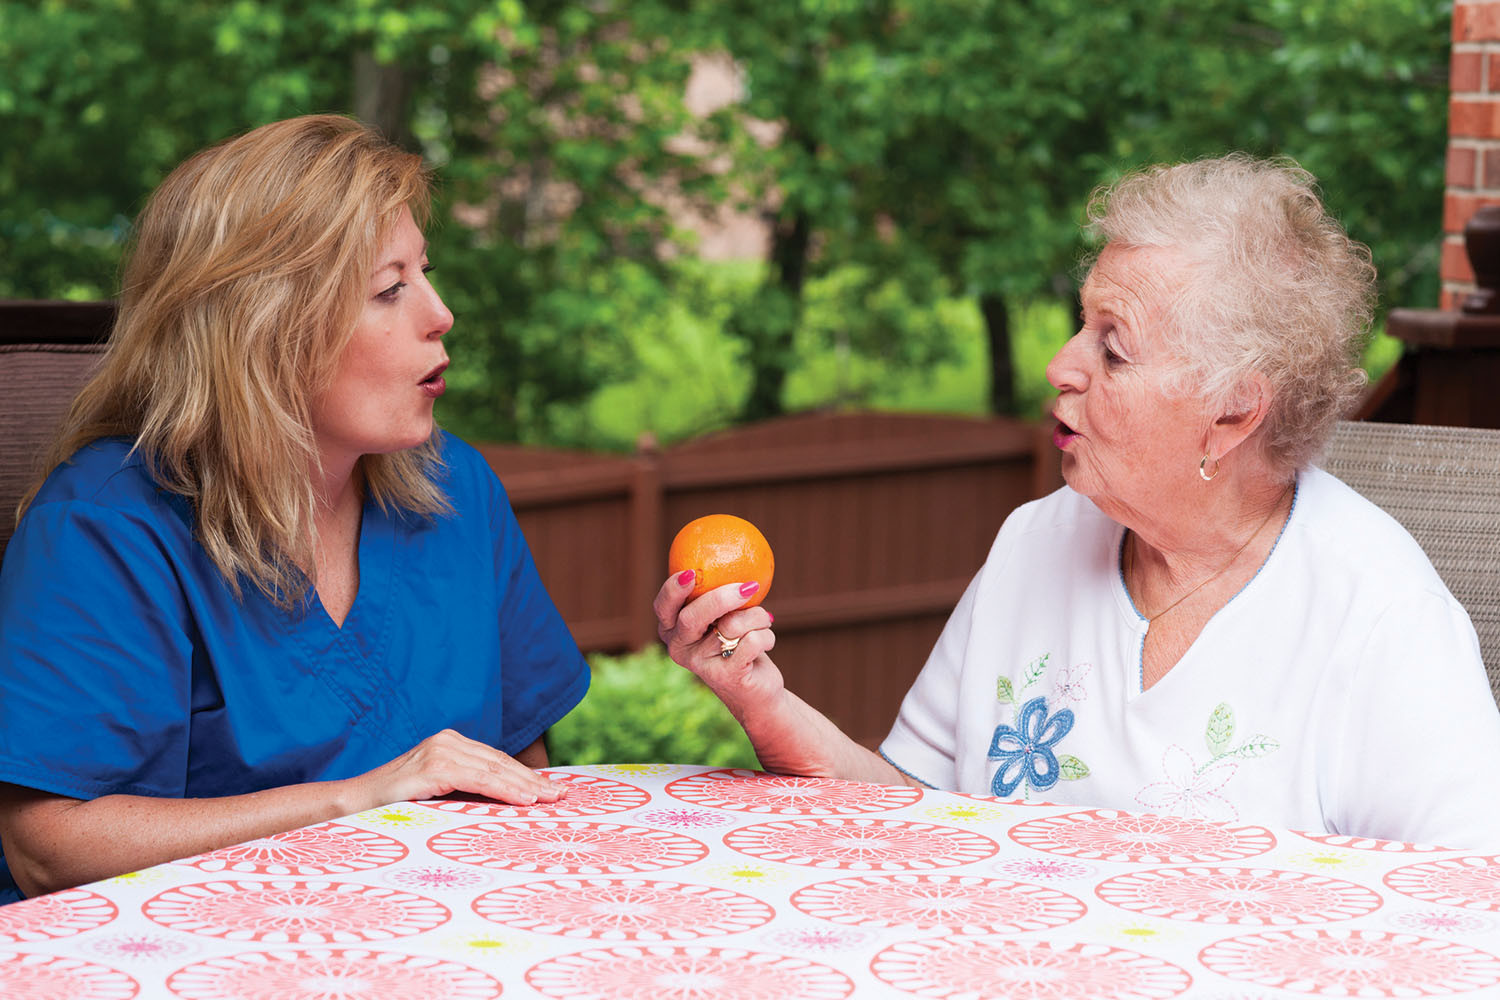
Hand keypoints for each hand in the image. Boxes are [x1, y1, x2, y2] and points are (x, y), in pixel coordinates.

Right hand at [341, 729, 565, 813]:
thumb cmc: (393, 806)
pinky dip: (503, 789)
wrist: (350, 805)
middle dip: (533, 780)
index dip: (526, 775)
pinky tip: (523, 799)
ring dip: (526, 786)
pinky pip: (476, 779)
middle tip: (562, 796)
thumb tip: (504, 806)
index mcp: (449, 744)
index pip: (497, 761)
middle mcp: (447, 741)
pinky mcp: (431, 767)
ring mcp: (439, 751)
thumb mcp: (436, 794)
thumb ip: (464, 791)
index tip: (552, 790)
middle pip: (500, 763)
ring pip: (493, 770)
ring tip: (550, 799)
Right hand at [654, 570, 778, 712]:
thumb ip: (719, 594)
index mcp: (672, 629)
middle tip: (749, 587)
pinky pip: (751, 642)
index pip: (663, 606)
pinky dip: (767, 636)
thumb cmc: (738, 642)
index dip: (673, 589)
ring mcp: (700, 665)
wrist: (755, 689)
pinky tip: (767, 643)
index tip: (689, 573)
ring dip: (758, 617)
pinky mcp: (725, 677)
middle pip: (693, 616)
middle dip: (722, 598)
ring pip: (732, 625)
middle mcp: (679, 648)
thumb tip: (735, 553)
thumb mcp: (725, 616)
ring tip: (764, 622)